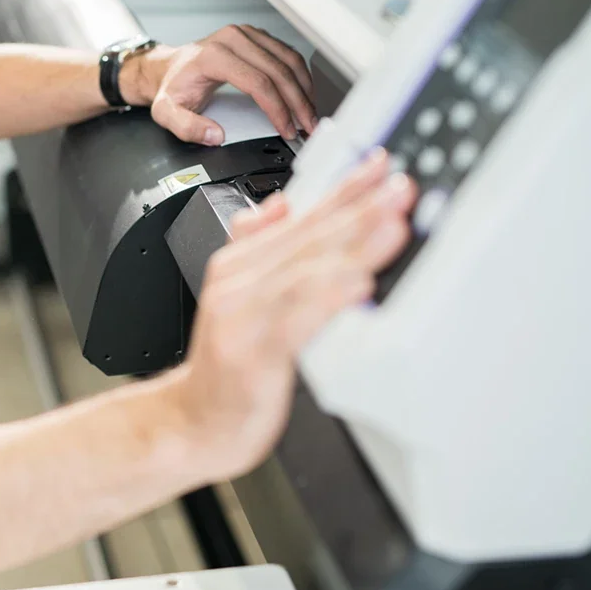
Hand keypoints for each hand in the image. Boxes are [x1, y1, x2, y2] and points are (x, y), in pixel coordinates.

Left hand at [126, 25, 316, 143]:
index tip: (286, 128)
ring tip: (309, 114)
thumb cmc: (173, 87)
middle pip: (278, 70)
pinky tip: (303, 95)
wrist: (170, 68)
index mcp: (214, 55)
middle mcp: (233, 39)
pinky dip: (300, 76)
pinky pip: (287, 54)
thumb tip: (215, 135)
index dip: (277, 108)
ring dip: (304, 89)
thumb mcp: (166, 112)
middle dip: (298, 102)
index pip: (257, 82)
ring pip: (288, 59)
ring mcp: (247, 35)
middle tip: (307, 126)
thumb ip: (187, 127)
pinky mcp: (257, 37)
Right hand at [167, 151, 415, 481]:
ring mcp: (243, 317)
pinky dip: (326, 301)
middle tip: (399, 188)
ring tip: (391, 226)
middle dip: (358, 209)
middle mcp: (239, 283)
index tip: (382, 166)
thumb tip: (281, 204)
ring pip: (305, 273)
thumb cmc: (226, 368)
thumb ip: (257, 245)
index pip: (302, 218)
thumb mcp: (234, 294)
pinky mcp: (252, 355)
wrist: (191, 423)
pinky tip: (356, 286)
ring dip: (351, 247)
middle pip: (308, 239)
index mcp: (241, 264)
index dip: (344, 189)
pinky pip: (294, 322)